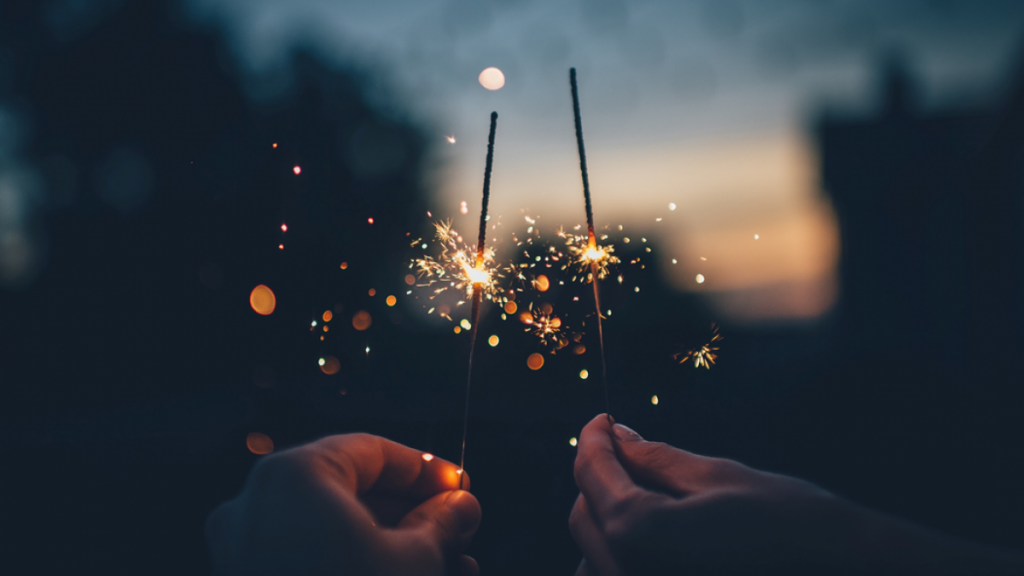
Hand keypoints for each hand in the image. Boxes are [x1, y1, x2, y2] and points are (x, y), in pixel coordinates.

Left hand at [206, 433, 480, 575]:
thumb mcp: (413, 561)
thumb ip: (441, 523)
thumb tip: (462, 505)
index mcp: (294, 476)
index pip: (371, 452)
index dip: (426, 469)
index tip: (462, 488)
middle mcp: (257, 505)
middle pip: (351, 493)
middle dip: (413, 514)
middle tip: (458, 532)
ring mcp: (244, 551)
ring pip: (332, 532)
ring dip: (392, 545)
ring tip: (449, 567)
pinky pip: (310, 561)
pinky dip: (355, 565)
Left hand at [569, 414, 1023, 574]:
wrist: (844, 574)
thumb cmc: (789, 523)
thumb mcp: (717, 478)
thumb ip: (654, 459)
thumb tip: (616, 435)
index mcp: (638, 533)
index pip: (592, 474)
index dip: (593, 439)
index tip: (603, 420)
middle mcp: (626, 574)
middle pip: (584, 516)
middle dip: (599, 477)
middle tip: (624, 446)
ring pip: (594, 554)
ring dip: (608, 519)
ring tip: (642, 488)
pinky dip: (623, 556)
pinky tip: (657, 536)